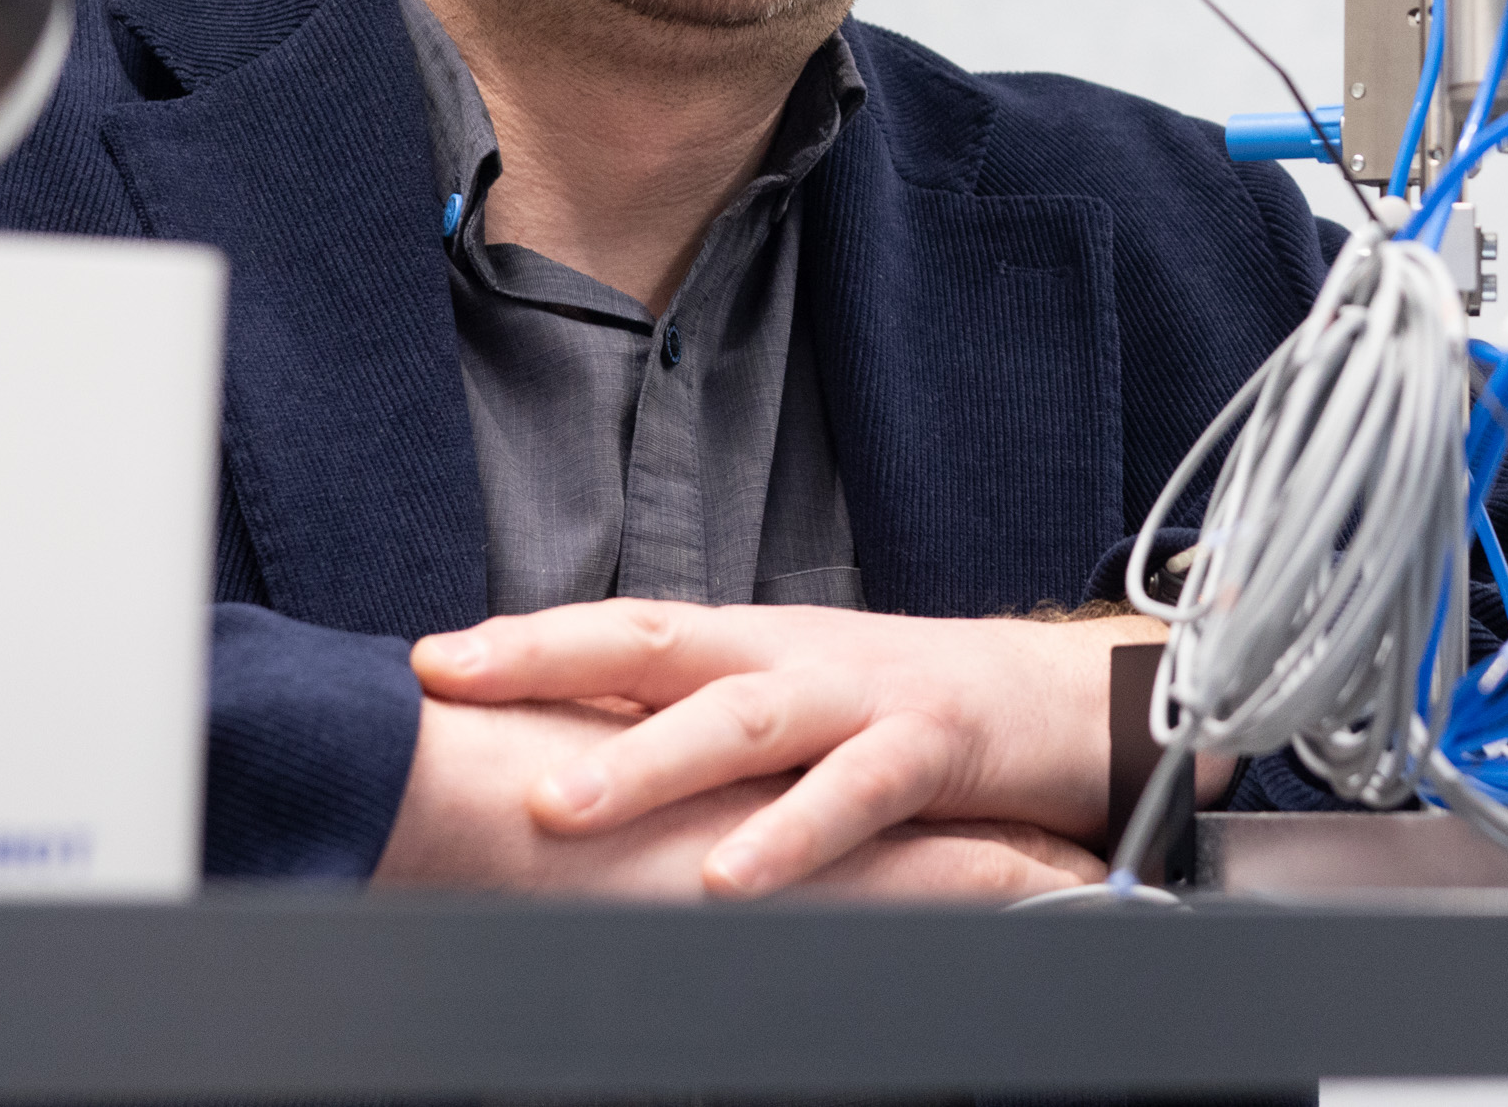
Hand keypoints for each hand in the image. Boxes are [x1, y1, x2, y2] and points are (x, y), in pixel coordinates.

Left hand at [411, 602, 1219, 898]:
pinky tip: (734, 877)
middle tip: (452, 695)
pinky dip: (793, 834)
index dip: (529, 641)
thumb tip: (582, 775)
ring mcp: (865, 694)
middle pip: (659, 644)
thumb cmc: (921, 716)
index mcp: (756, 647)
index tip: (429, 661)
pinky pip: (856, 791)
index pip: (626, 631)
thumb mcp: (806, 717)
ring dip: (648, 762)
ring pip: (744, 718)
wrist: (1078, 697)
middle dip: (550, 664)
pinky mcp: (935, 743)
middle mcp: (796, 656)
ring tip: (563, 809)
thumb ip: (711, 738)